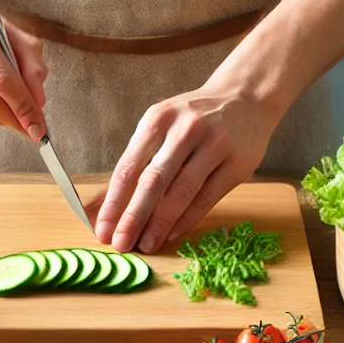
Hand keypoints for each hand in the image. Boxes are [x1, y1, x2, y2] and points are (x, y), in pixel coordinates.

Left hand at [92, 81, 282, 253]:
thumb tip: (98, 204)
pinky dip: (186, 220)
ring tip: (146, 245)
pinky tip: (171, 234)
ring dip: (160, 224)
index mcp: (158, 119)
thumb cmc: (192, 119)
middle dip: (133, 217)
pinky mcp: (237, 163)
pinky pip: (206, 199)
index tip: (102, 229)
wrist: (245, 97)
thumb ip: (133, 163)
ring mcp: (214, 145)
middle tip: (121, 244)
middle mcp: (185, 130)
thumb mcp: (159, 126)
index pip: (129, 167)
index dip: (113, 203)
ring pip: (181, 193)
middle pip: (153, 182)